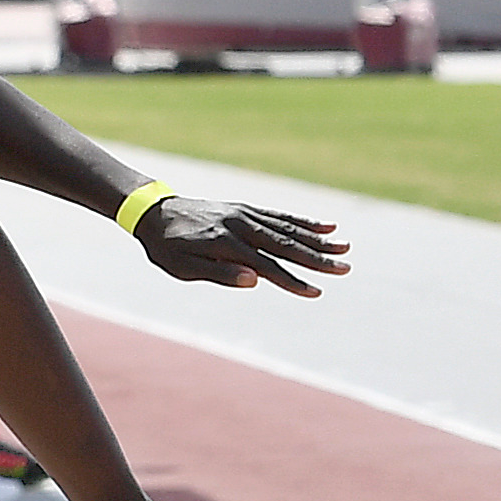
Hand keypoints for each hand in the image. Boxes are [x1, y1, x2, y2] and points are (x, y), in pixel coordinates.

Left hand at [134, 196, 350, 297]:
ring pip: (286, 227)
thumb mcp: (183, 267)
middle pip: (284, 244)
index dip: (292, 281)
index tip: (316, 292)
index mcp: (224, 243)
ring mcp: (243, 214)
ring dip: (316, 239)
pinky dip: (301, 220)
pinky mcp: (244, 208)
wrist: (154, 212)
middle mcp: (239, 226)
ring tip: (344, 246)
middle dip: (316, 258)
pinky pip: (277, 215)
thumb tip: (254, 280)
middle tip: (346, 268)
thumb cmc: (166, 248)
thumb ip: (219, 273)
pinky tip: (323, 226)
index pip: (266, 266)